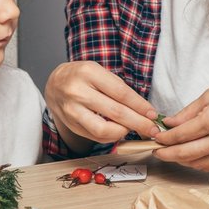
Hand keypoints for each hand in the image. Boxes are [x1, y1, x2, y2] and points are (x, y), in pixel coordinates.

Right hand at [45, 60, 159, 150]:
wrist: (54, 83)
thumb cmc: (82, 76)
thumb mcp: (99, 72)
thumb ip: (118, 89)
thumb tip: (143, 111)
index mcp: (89, 73)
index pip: (121, 93)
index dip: (140, 106)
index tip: (153, 114)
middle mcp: (78, 91)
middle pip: (115, 112)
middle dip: (138, 123)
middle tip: (153, 130)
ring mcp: (72, 110)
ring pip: (103, 129)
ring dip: (124, 132)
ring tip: (134, 130)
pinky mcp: (70, 125)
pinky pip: (95, 136)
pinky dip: (111, 136)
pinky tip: (120, 131)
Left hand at [152, 70, 208, 170]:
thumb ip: (191, 110)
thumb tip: (172, 121)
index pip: (182, 134)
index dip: (164, 137)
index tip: (155, 135)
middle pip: (186, 153)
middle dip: (167, 153)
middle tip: (155, 149)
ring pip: (199, 163)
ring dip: (181, 160)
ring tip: (170, 152)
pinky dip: (197, 162)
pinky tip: (189, 155)